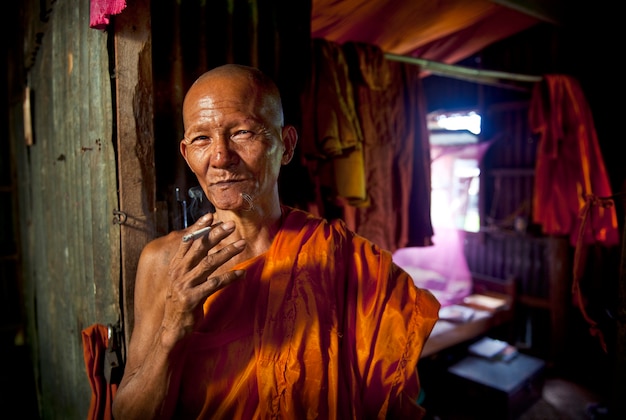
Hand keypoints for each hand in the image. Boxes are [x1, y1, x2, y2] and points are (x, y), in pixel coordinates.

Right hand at [160, 215, 245, 347]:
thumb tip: (203, 245)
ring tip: (242, 244)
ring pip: (209, 263)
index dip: (198, 228)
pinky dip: (230, 277)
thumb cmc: (182, 301)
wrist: (171, 327)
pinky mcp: (193, 298)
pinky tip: (241, 273)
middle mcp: (179, 272)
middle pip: (200, 248)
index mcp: (176, 265)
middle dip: (216, 234)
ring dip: (227, 252)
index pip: (187, 242)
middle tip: (231, 225)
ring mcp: (185, 285)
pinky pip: (215, 284)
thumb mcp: (183, 279)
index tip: (210, 216)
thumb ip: (191, 263)